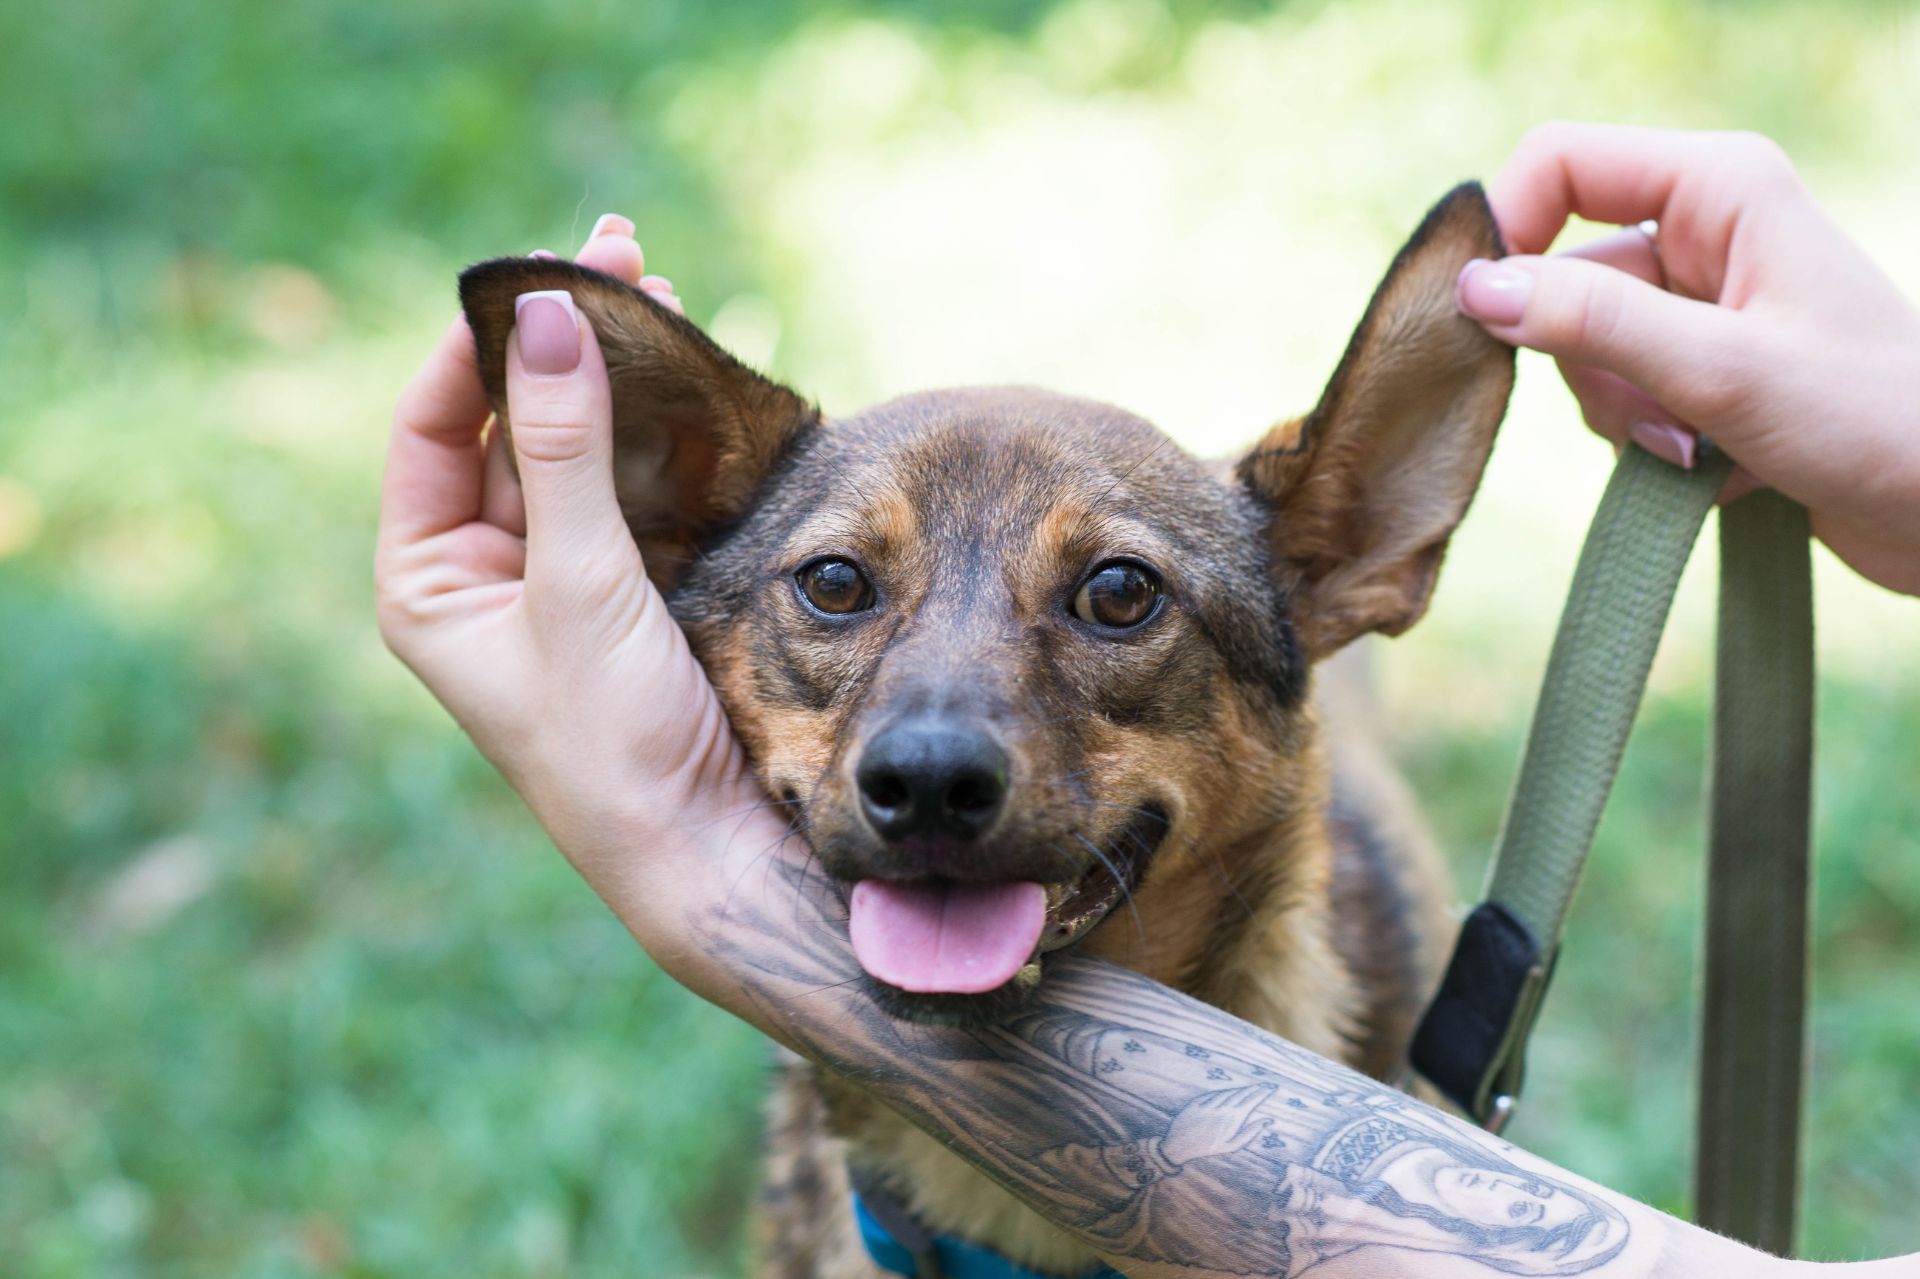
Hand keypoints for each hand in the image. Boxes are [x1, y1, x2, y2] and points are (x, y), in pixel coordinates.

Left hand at [374, 215, 788, 991]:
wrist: (708, 848)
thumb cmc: (615, 743)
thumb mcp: (579, 585)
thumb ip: (562, 448)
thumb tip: (548, 315)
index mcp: (431, 582)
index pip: (431, 427)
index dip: (475, 345)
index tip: (538, 278)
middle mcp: (490, 571)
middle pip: (511, 421)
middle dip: (563, 341)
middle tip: (622, 253)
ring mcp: (568, 574)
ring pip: (582, 443)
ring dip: (620, 372)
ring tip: (664, 293)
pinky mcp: (641, 583)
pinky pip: (640, 480)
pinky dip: (664, 426)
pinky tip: (692, 374)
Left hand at [1159, 1085, 1274, 1166]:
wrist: (1180, 1145)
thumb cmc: (1209, 1147)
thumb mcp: (1232, 1145)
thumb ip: (1251, 1132)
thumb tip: (1268, 1120)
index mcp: (1232, 1119)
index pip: (1251, 1101)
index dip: (1262, 1093)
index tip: (1271, 1088)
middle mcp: (1222, 1108)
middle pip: (1242, 1093)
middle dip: (1255, 1088)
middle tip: (1265, 1085)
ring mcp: (1209, 1103)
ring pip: (1229, 1092)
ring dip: (1241, 1089)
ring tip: (1250, 1089)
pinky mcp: (1198, 1100)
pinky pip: (1214, 1093)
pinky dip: (1225, 1092)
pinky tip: (1231, 1093)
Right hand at [1456, 122, 1919, 595]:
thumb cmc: (1875, 420)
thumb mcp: (1721, 369)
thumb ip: (1594, 322)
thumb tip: (1474, 290)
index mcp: (1718, 187)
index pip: (1560, 163)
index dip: (1509, 228)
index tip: (1484, 317)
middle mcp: (1704, 230)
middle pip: (1562, 276)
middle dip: (1590, 362)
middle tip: (1661, 417)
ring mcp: (1699, 303)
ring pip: (1582, 349)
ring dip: (1624, 413)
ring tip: (1704, 448)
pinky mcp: (1699, 367)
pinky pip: (1616, 395)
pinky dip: (1648, 440)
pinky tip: (1716, 466)